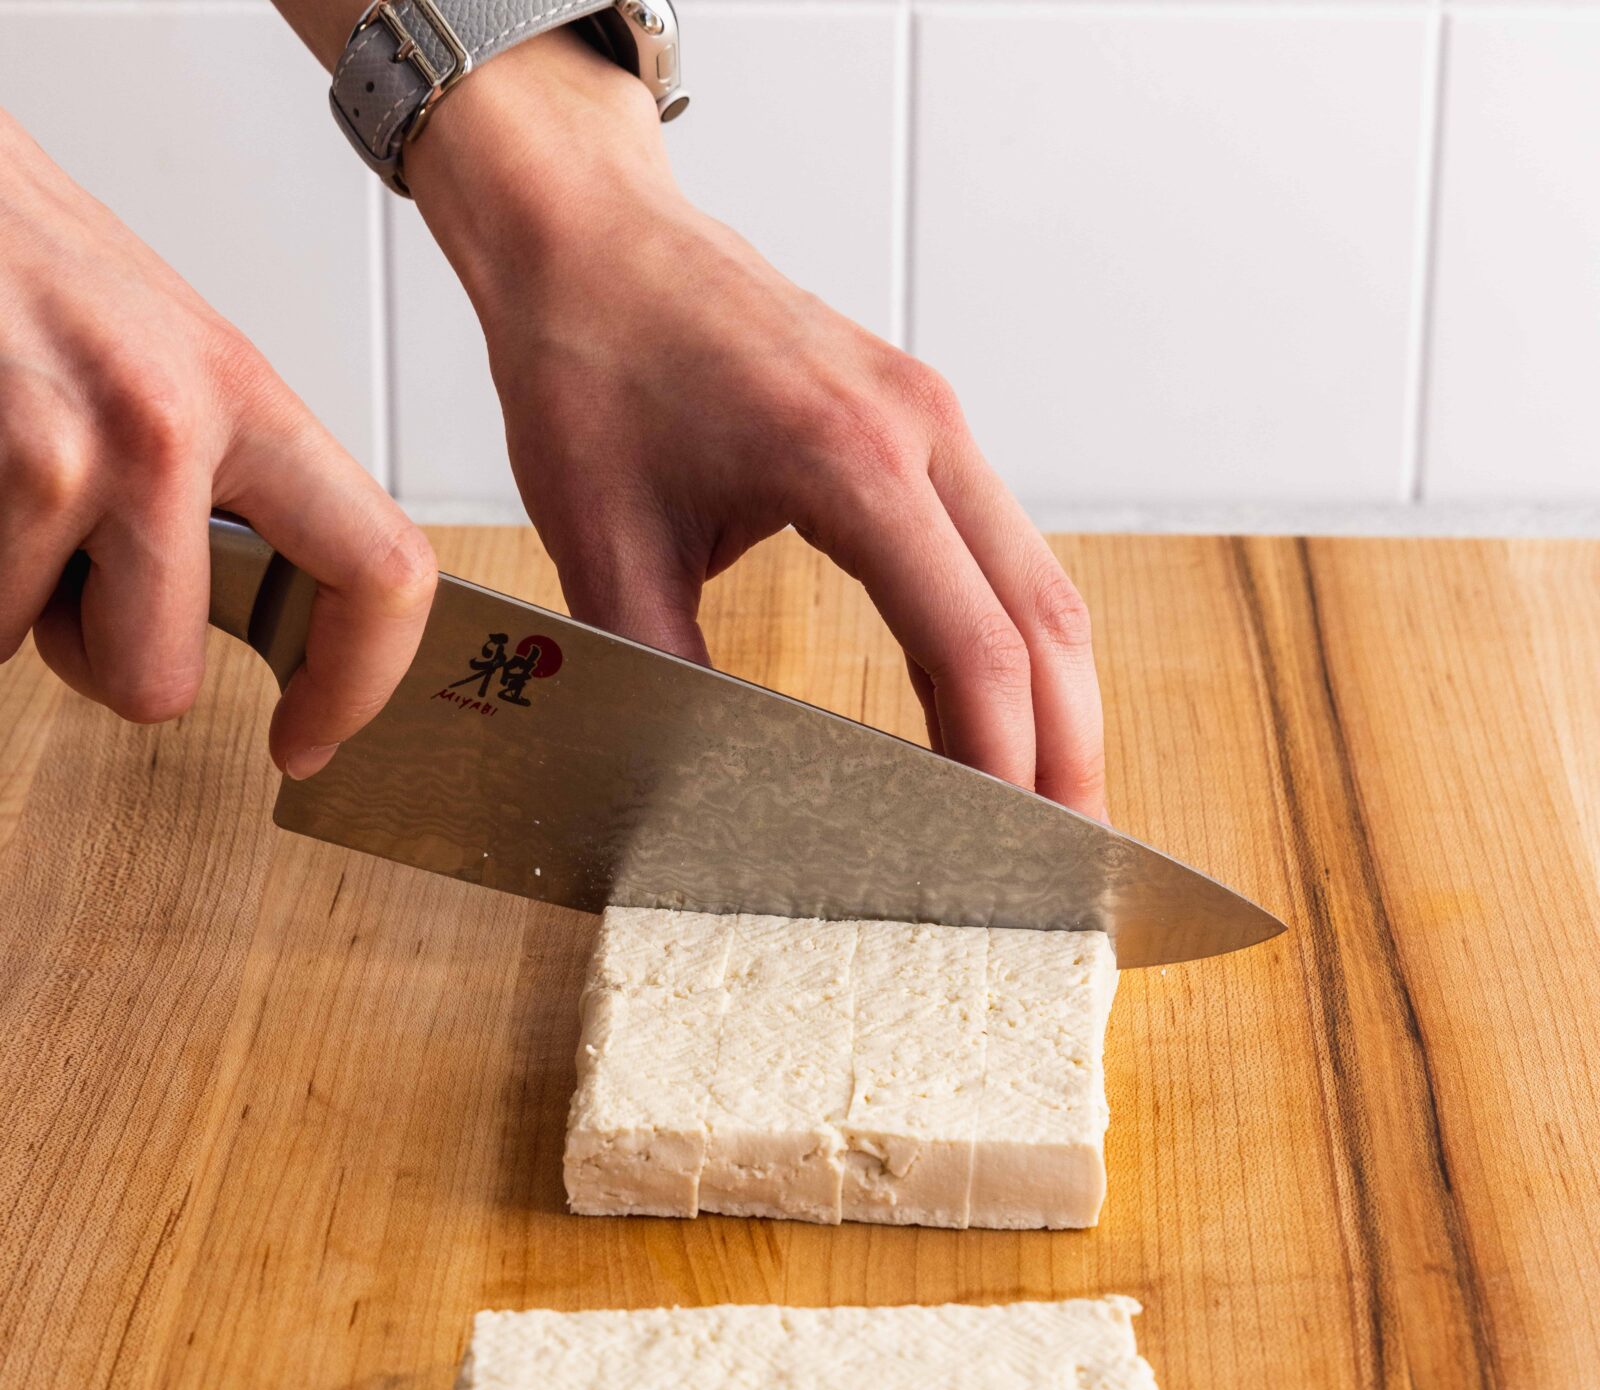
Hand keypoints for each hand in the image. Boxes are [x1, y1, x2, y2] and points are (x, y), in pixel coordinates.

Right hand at [0, 110, 436, 776]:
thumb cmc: (29, 271)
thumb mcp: (169, 361)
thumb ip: (227, 485)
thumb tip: (260, 617)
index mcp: (243, 396)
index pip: (379, 573)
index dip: (355, 686)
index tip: (311, 738)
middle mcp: (167, 424)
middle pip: (162, 681)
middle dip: (101, 659)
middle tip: (75, 586)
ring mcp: (67, 451)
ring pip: (47, 652)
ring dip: (17, 603)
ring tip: (8, 495)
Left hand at [406, 35, 1105, 816]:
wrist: (588, 235)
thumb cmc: (589, 368)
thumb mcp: (602, 545)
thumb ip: (665, 675)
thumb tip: (711, 798)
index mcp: (848, 458)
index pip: (967, 642)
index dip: (995, 763)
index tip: (1001, 855)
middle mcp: (921, 431)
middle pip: (1046, 619)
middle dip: (1067, 754)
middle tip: (1072, 865)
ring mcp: (936, 423)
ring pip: (1044, 586)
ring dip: (1061, 703)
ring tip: (1054, 811)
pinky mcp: (925, 427)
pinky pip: (1004, 553)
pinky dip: (1020, 645)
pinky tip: (1005, 717)